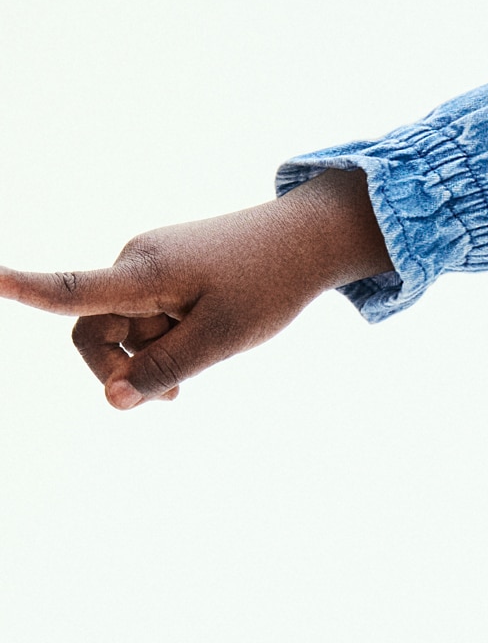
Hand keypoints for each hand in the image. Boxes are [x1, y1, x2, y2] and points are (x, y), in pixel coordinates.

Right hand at [0, 172, 390, 408]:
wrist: (305, 242)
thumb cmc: (267, 287)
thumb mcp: (220, 339)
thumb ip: (164, 369)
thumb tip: (111, 401)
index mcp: (144, 272)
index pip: (72, 288)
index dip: (23, 288)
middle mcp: (135, 262)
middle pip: (92, 332)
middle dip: (122, 368)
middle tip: (173, 394)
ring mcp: (147, 266)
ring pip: (121, 329)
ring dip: (149, 356)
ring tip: (198, 361)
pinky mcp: (161, 271)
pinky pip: (142, 317)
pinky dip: (162, 339)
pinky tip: (197, 344)